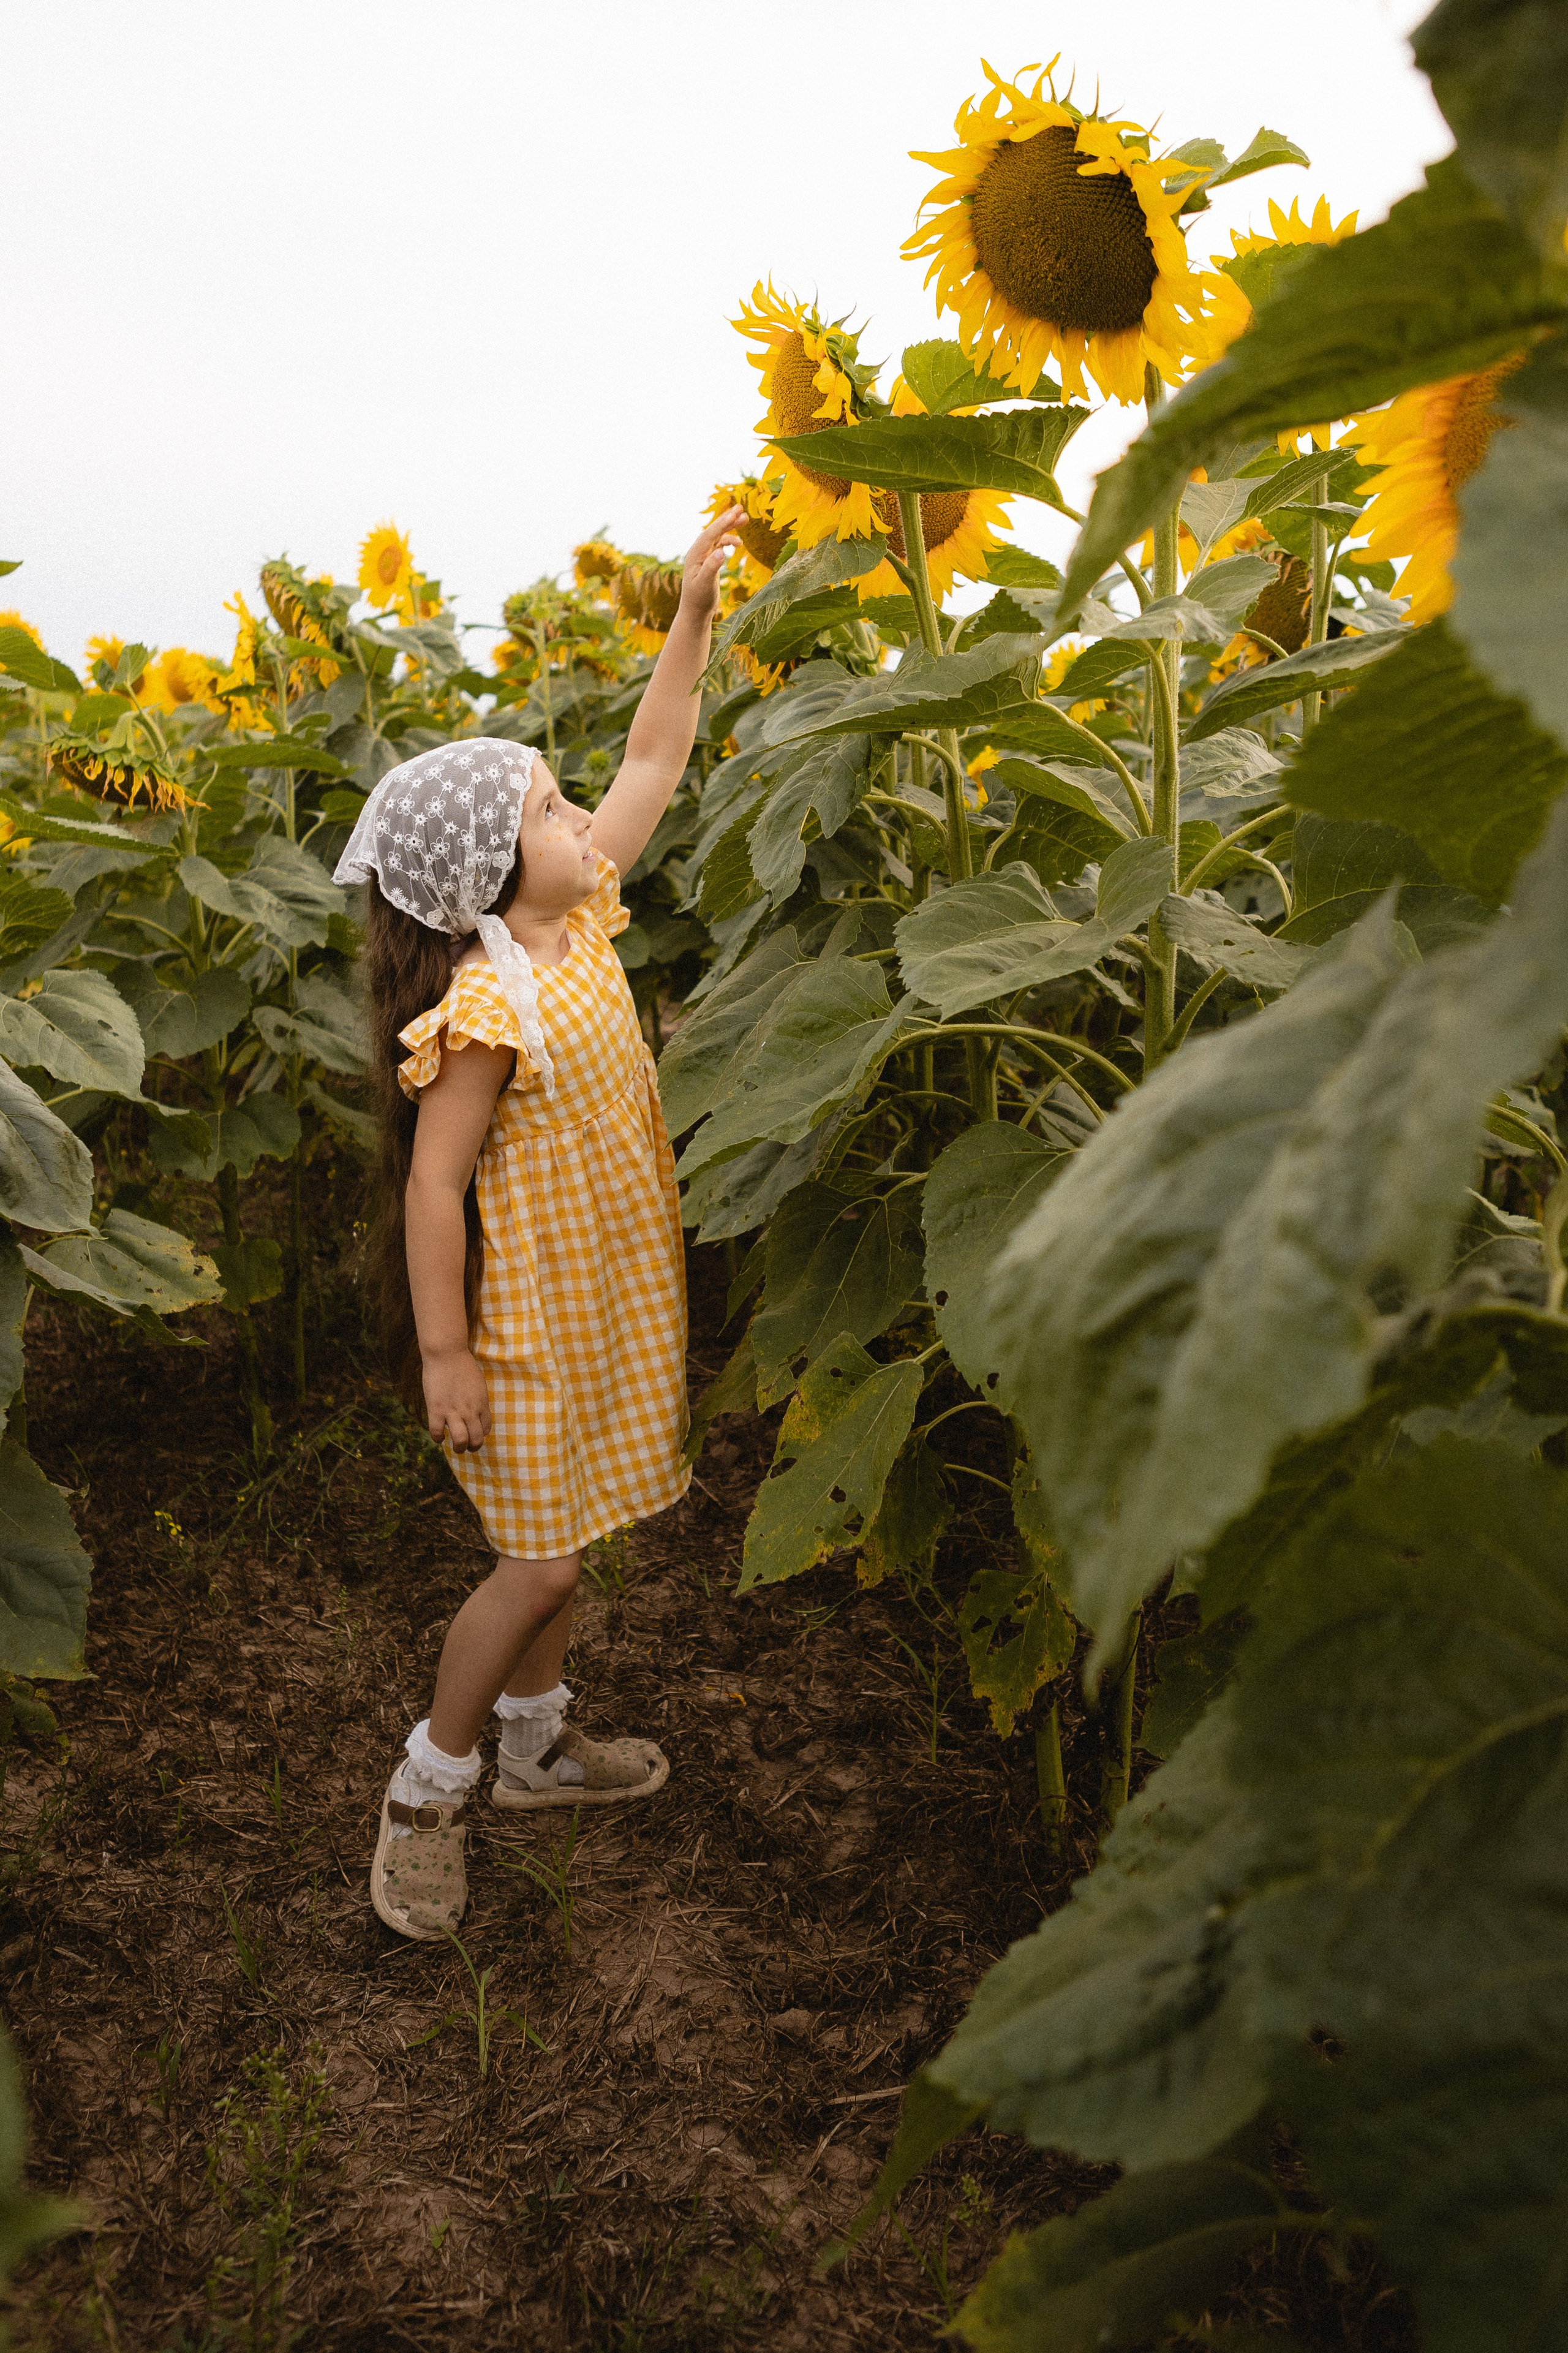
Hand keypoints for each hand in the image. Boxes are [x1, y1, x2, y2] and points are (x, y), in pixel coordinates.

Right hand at [422, 1346, 490, 1451]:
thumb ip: (477, 1399)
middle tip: (466, 1446)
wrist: (447, 1353)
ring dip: (459, 1447)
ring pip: (460, 1440)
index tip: (473, 1432)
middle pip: (476, 1439)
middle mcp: (470, 1410)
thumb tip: (475, 1411)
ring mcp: (453, 1411)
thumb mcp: (478, 1384)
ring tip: (455, 1446)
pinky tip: (439, 1436)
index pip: (486, 1428)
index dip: (480, 1434)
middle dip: (472, 1447)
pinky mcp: (437, 1409)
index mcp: (482, 1403)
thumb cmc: (462, 1365)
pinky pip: (437, 1433)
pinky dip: (438, 1438)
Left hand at [678, 506, 742, 626]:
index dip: (723, 523)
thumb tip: (721, 551)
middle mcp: (697, 552)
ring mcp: (702, 556)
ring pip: (717, 536)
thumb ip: (711, 567)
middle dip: (727, 519)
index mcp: (695, 555)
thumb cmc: (699, 600)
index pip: (710, 534)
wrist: (695, 612)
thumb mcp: (705, 584)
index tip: (735, 513)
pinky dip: (728, 541)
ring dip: (730, 528)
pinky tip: (738, 544)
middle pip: (713, 531)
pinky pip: (719, 545)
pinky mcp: (708, 562)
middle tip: (741, 509)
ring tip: (745, 520)